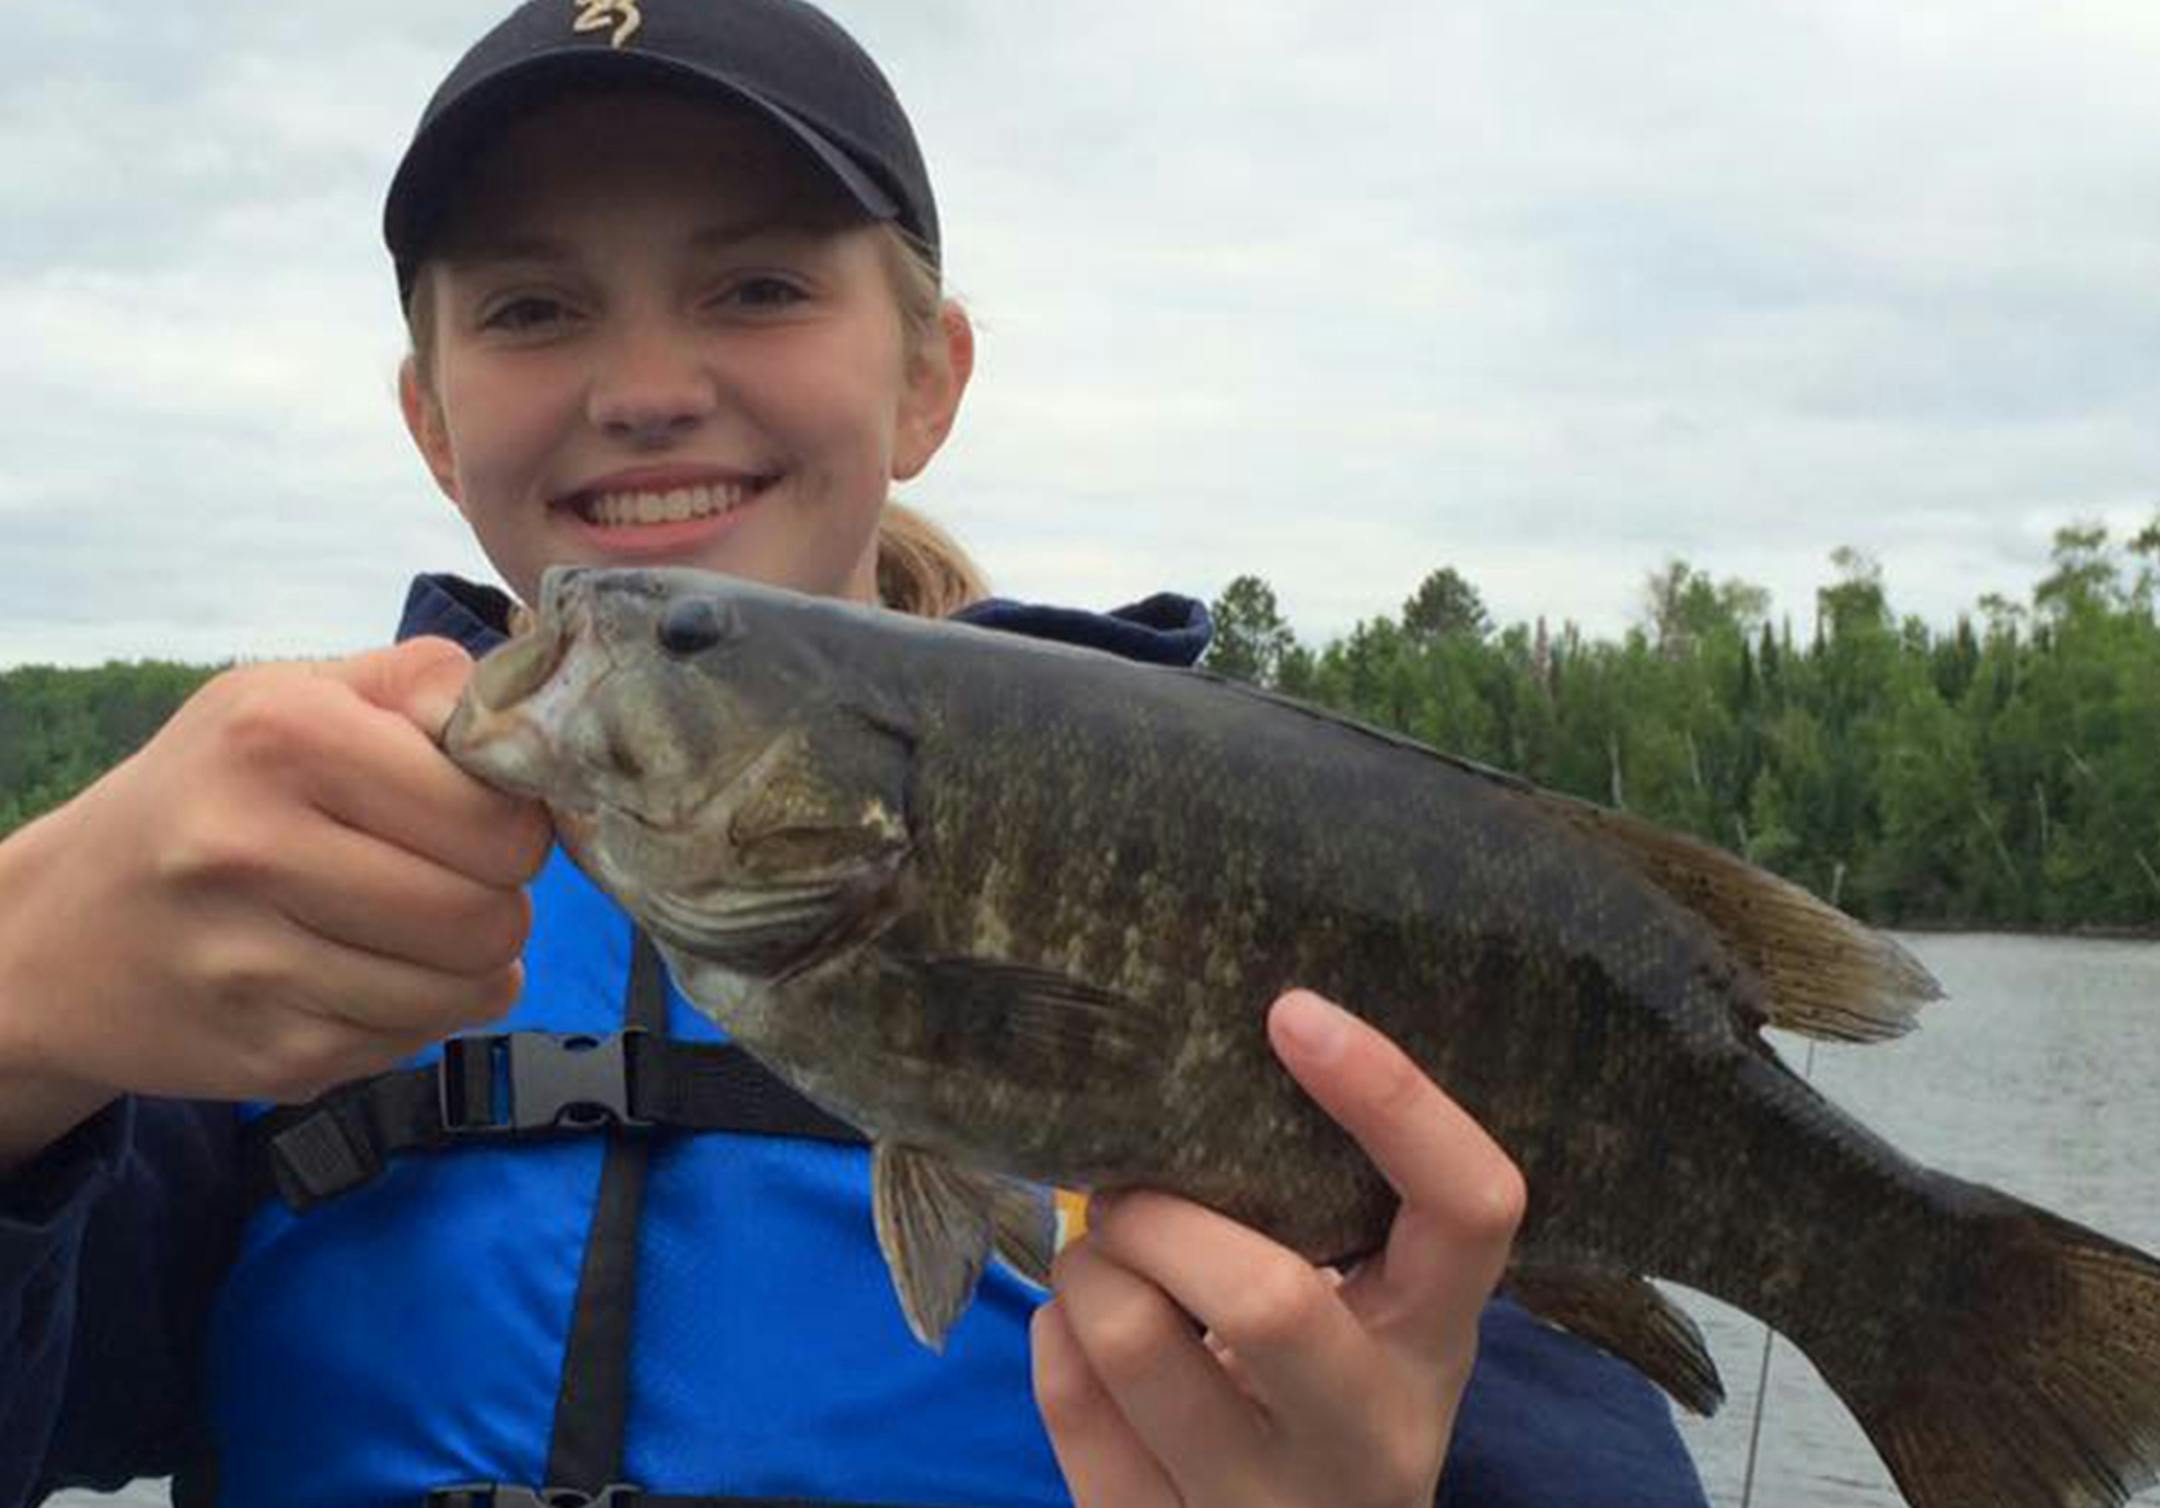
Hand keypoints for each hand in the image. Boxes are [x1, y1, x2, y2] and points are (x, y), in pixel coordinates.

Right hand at [0, 638, 552, 1150]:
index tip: (478, 819)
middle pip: (493, 914)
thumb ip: (422, 683)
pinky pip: (424, 1039)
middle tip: (453, 878)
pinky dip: (421, 1010)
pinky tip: (363, 971)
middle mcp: (254, 849)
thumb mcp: (291, 695)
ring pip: (474, 989)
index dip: (515, 822)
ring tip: (411, 926)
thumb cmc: (208, 793)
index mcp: (281, 738)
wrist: (59, 932)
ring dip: (472, 963)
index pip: (497, 816)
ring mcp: (258, 966)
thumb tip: (532, 713)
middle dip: (502, 899)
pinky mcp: (273, 1057)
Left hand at [1030, 989, 1523, 1507]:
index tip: (1294, 1015)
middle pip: (1266, 1298)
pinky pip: (1070, 1401)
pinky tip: (1084, 1327)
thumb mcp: (1368, 1311)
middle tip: (1129, 1190)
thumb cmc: (1322, 1391)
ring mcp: (1264, 1506)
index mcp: (1436, 1345)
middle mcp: (1370, 1435)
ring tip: (1103, 1253)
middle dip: (1160, 1214)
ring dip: (1089, 1265)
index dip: (1395, 1098)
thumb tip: (1203, 1045)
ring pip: (1133, 1343)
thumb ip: (1321, 1209)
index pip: (1469, 1208)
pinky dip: (1055, 1332)